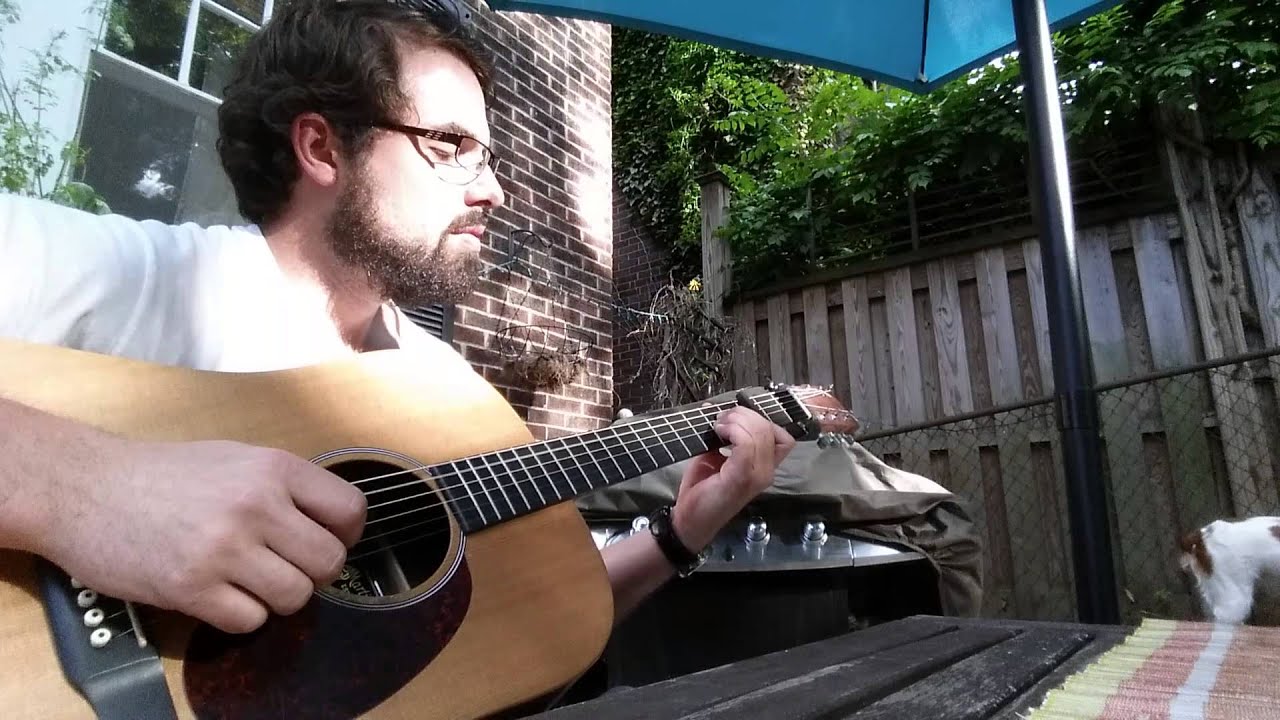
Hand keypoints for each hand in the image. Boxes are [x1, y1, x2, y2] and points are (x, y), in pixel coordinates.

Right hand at [35, 438, 366, 633]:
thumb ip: (287, 488)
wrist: (85, 488)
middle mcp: (255, 505)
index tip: (326, 541)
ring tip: (246, 580)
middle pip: (329, 562)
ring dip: (276, 597)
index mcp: (273, 468)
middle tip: (282, 566)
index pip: (350, 511)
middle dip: (312, 572)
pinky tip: (217, 593)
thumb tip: (336, 525)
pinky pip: (250, 621)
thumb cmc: (163, 475)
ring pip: (295, 597)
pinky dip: (239, 616)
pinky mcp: (191, 588)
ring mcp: (223, 548)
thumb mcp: (237, 459)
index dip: (345, 535)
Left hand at [670, 406, 795, 549]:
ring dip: (737, 421)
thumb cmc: (703, 492)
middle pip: (770, 429)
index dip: (761, 421)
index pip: (782, 437)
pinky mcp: (740, 478)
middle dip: (744, 415)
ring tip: (719, 426)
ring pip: (760, 433)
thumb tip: (718, 411)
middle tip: (722, 419)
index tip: (736, 419)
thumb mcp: (715, 457)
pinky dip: (733, 431)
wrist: (690, 521)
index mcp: (763, 467)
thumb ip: (724, 437)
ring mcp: (756, 476)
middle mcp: (766, 472)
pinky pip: (746, 444)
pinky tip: (719, 433)